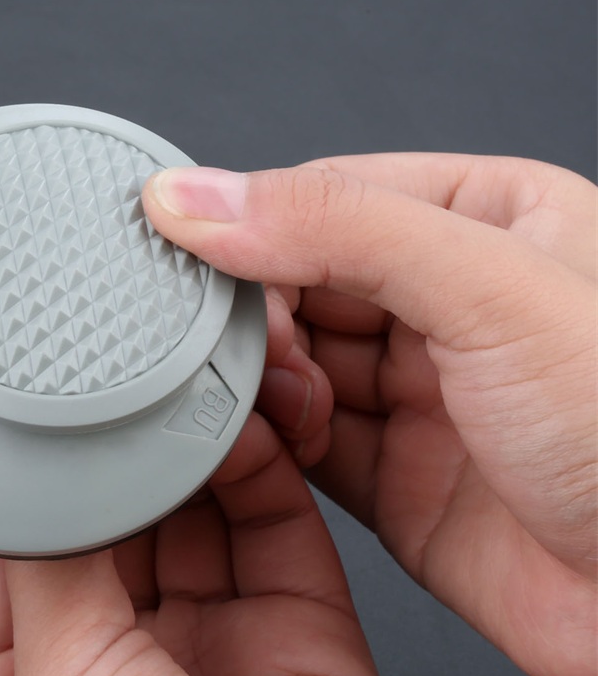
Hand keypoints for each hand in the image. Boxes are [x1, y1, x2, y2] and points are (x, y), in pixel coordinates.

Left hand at [0, 412, 407, 675]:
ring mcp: (206, 631)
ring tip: (188, 383)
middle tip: (125, 375)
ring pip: (192, 504)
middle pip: (110, 509)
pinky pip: (270, 520)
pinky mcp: (291, 621)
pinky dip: (258, 463)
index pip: (6, 540)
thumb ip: (52, 554)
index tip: (29, 395)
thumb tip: (41, 463)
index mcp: (20, 675)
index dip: (20, 468)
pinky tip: (239, 421)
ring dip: (191, 442)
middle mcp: (113, 648)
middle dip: (121, 445)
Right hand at [143, 154, 596, 675]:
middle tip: (230, 343)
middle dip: (256, 315)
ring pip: (293, 367)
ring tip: (262, 397)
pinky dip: (268, 442)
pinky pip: (300, 444)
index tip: (185, 247)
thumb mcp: (490, 287)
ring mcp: (418, 395)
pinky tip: (259, 439)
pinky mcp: (393, 478)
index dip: (252, 222)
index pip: (329, 196)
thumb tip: (198, 197)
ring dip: (260, 382)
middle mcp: (448, 305)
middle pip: (301, 284)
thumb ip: (336, 229)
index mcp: (487, 219)